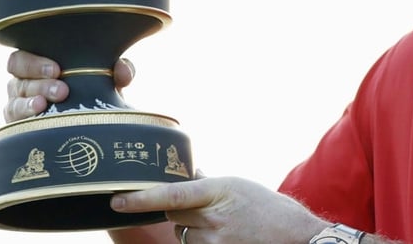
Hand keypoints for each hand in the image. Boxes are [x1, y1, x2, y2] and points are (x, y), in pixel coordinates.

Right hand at [0, 51, 135, 146]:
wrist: (95, 123)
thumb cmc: (93, 93)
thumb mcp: (105, 81)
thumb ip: (117, 71)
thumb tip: (122, 69)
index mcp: (34, 70)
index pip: (19, 60)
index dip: (34, 64)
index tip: (58, 69)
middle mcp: (21, 90)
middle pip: (17, 84)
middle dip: (38, 86)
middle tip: (61, 92)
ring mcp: (15, 113)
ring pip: (10, 108)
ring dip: (25, 109)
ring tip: (41, 109)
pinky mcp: (15, 137)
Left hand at [110, 175, 326, 243]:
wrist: (295, 236)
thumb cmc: (270, 208)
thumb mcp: (239, 185)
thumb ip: (208, 183)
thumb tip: (188, 174)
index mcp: (217, 191)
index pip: (170, 193)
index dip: (140, 198)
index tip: (117, 200)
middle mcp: (212, 217)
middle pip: (173, 213)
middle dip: (181, 209)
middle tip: (205, 208)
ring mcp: (214, 241)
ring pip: (183, 233)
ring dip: (193, 229)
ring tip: (223, 226)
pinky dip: (202, 242)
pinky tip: (225, 237)